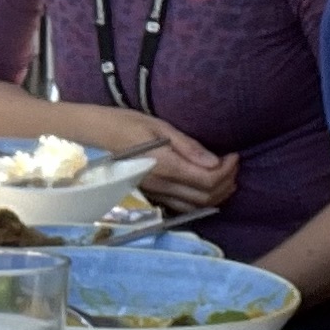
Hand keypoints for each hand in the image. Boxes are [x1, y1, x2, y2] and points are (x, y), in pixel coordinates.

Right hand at [57, 107, 234, 210]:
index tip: (234, 155)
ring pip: (196, 206)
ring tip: (226, 176)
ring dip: (217, 194)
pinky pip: (183, 206)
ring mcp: (156, 193)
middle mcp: (162, 185)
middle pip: (206, 196)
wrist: (95, 135)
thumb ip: (187, 146)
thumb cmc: (126, 123)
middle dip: (227, 182)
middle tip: (233, 164)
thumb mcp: (159, 126)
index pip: (207, 179)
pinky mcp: (152, 195)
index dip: (227, 170)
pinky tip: (207, 187)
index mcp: (165, 165)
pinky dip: (201, 200)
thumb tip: (215, 161)